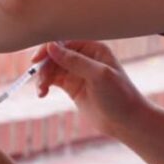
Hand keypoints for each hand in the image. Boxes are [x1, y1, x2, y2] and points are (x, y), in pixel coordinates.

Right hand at [32, 41, 147, 138]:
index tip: (37, 60)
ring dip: (42, 77)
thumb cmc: (119, 95)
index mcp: (93, 48)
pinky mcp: (72, 87)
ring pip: (51, 68)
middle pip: (54, 54)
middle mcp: (84, 57)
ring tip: (41, 90)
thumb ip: (74, 60)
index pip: (64, 41)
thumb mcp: (98, 75)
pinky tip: (42, 93)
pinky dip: (44, 85)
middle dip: (44, 65)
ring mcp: (77, 72)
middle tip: (40, 79)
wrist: (126, 122)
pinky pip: (52, 81)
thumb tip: (51, 46)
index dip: (48, 48)